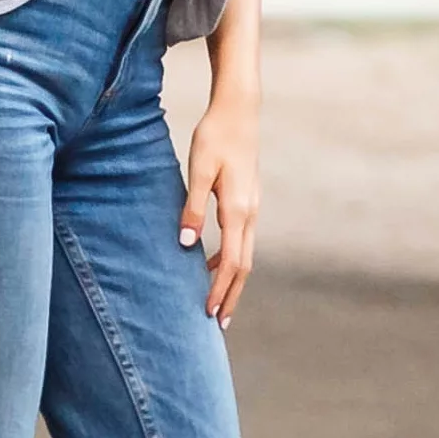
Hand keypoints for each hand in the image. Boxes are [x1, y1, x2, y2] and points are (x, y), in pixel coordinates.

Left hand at [181, 93, 259, 322]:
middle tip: (218, 324)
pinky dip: (229, 259)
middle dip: (230, 296)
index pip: (231, 263)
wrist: (238, 113)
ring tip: (215, 302)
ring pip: (244, 255)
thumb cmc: (215, 138)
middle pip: (242, 267)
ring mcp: (251, 209)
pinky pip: (240, 240)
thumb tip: (187, 244)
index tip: (208, 313)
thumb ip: (193, 207)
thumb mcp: (199, 171)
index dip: (220, 290)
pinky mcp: (246, 202)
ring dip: (231, 280)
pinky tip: (209, 263)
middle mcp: (249, 214)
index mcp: (238, 211)